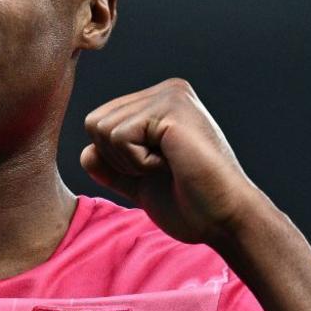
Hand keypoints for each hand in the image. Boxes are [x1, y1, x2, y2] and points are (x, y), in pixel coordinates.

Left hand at [81, 79, 275, 247]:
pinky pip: (119, 137)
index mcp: (160, 104)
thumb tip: (86, 154)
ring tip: (168, 166)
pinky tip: (172, 164)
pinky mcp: (171, 108)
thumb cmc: (191, 205)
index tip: (157, 171)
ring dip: (129, 161)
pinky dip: (138, 162)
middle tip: (161, 170)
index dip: (117, 161)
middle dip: (118, 160)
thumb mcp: (141, 184)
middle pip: (95, 123)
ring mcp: (170, 95)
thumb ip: (114, 168)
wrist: (225, 220)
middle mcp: (166, 91)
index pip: (101, 124)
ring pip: (102, 129)